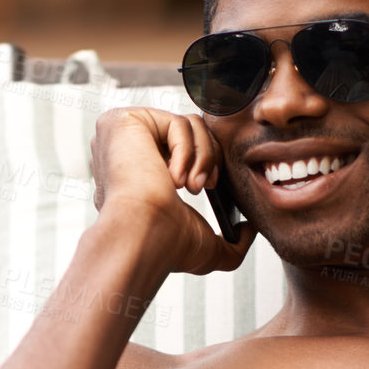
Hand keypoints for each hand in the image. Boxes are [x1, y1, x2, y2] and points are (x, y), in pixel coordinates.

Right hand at [89, 107, 256, 276]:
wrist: (144, 238)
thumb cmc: (163, 246)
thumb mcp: (204, 246)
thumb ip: (231, 243)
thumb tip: (248, 231)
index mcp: (134, 173)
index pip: (180, 150)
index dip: (202, 163)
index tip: (207, 186)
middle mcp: (123, 151)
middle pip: (188, 133)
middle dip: (207, 159)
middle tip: (202, 186)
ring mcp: (119, 136)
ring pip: (187, 125)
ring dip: (201, 157)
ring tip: (190, 184)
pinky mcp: (123, 123)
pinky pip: (177, 122)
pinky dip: (187, 150)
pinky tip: (173, 177)